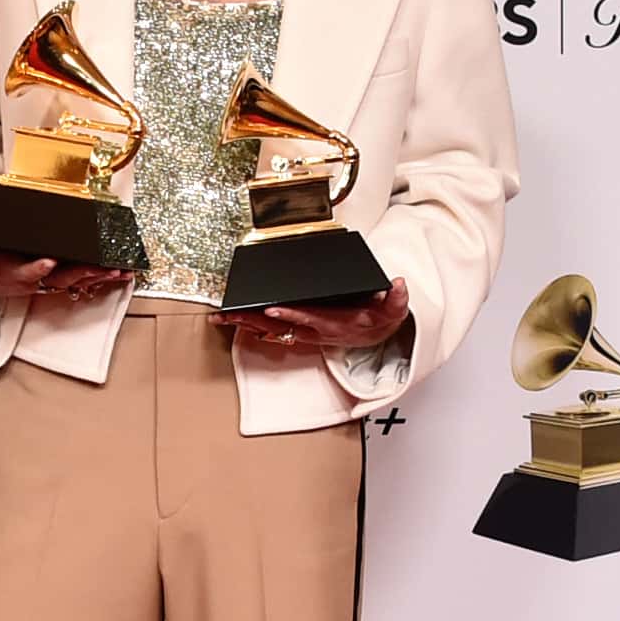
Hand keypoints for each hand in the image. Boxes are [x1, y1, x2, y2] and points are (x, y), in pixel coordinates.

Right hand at [0, 236, 129, 298]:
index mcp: (14, 274)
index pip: (25, 272)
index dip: (36, 269)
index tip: (48, 262)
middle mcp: (36, 281)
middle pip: (61, 278)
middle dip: (82, 273)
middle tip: (101, 268)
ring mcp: (49, 281)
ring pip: (78, 280)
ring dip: (99, 277)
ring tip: (120, 271)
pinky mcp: (59, 279)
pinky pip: (84, 280)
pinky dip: (102, 277)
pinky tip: (122, 273)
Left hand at [213, 280, 410, 353]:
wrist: (377, 335)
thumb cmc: (378, 319)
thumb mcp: (393, 309)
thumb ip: (397, 299)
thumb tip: (398, 285)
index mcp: (335, 323)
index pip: (311, 318)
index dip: (292, 315)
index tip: (272, 309)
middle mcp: (316, 331)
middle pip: (280, 327)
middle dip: (253, 320)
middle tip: (229, 314)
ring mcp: (306, 333)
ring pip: (271, 330)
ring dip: (245, 323)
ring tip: (221, 316)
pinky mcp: (300, 331)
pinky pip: (272, 331)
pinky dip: (252, 326)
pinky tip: (234, 321)